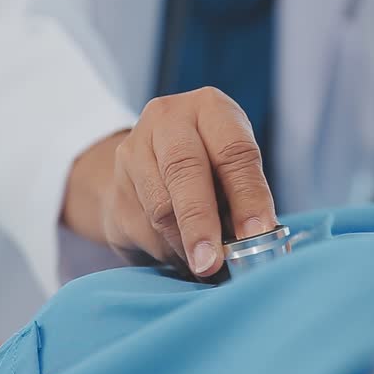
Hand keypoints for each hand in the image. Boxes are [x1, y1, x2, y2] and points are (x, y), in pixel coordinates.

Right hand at [64, 87, 277, 277]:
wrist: (148, 164)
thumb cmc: (209, 167)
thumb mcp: (233, 167)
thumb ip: (243, 196)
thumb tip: (255, 241)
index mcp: (209, 108)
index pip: (233, 151)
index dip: (248, 196)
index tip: (257, 233)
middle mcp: (167, 118)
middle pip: (184, 170)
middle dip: (201, 222)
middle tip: (212, 262)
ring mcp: (133, 149)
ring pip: (159, 206)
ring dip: (184, 244)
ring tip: (205, 265)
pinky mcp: (115, 185)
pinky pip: (143, 228)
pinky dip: (167, 251)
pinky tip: (181, 254)